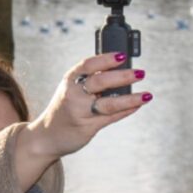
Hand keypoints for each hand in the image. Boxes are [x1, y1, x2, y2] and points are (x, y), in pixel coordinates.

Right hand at [18, 52, 148, 165]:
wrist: (46, 137)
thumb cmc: (63, 109)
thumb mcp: (70, 90)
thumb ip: (90, 81)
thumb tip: (122, 72)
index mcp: (69, 81)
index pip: (88, 65)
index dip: (106, 59)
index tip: (122, 55)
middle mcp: (73, 95)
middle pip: (100, 82)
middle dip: (123, 77)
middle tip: (140, 73)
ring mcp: (80, 112)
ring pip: (108, 104)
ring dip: (130, 98)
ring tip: (146, 95)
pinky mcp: (88, 128)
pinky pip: (111, 118)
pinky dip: (126, 110)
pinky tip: (137, 105)